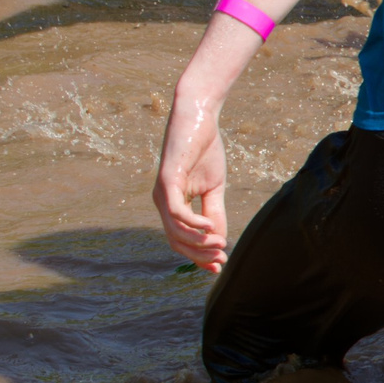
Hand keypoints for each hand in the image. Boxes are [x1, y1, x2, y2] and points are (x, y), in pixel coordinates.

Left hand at [152, 78, 232, 270]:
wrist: (198, 117)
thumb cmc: (204, 149)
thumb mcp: (214, 187)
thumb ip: (214, 213)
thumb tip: (219, 239)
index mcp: (172, 203)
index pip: (181, 239)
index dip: (199, 255)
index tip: (220, 265)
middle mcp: (162, 201)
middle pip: (175, 240)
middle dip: (198, 255)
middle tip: (221, 260)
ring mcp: (162, 192)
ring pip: (175, 230)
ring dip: (198, 242)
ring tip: (221, 244)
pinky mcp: (167, 180)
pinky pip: (176, 211)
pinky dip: (193, 224)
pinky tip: (211, 229)